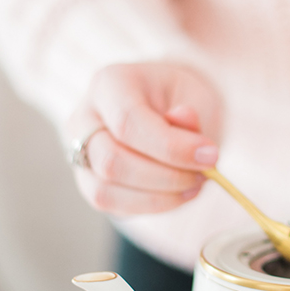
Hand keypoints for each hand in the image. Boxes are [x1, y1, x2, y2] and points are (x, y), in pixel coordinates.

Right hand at [66, 62, 221, 215]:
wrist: (166, 107)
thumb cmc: (179, 99)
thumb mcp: (193, 95)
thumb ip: (189, 113)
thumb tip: (184, 120)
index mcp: (109, 84)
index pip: (128, 121)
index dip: (171, 146)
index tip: (210, 156)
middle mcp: (84, 117)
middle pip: (111, 160)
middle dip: (165, 176)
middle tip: (203, 174)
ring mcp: (79, 152)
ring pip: (106, 189)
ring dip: (158, 197)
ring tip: (194, 185)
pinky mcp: (88, 181)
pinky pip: (111, 205)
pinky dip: (149, 206)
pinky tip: (177, 195)